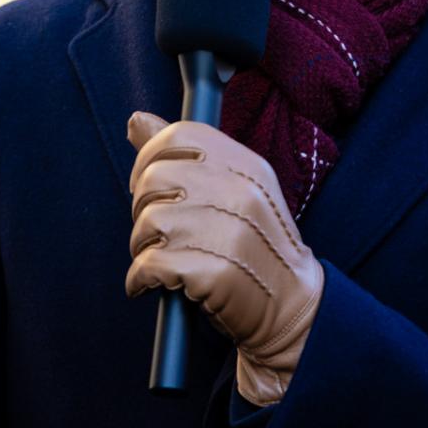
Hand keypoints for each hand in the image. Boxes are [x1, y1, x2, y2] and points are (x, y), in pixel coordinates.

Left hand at [124, 112, 324, 405]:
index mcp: (246, 165)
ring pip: (148, 223)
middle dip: (142, 209)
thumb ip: (184, 154)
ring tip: (161, 258)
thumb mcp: (233, 188)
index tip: (147, 184)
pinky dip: (140, 278)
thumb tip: (135, 120)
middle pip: (154, 180)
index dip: (148, 158)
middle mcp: (239, 192)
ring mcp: (228, 232)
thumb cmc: (254, 245)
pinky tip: (149, 283)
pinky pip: (149, 265)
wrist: (292, 306)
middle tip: (157, 233)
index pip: (177, 136)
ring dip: (142, 247)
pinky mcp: (213, 272)